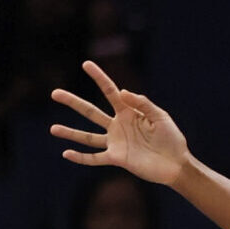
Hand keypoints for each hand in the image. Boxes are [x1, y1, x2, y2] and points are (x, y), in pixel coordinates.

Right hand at [51, 62, 193, 186]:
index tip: (86, 64)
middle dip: (73, 102)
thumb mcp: (160, 116)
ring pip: (87, 137)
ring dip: (70, 133)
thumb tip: (122, 92)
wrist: (176, 164)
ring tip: (52, 129)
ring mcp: (115, 142)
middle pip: (90, 112)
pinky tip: (66, 154)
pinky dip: (81, 157)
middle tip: (55, 93)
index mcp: (128, 111)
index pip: (109, 91)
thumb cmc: (171, 138)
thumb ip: (142, 103)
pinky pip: (95, 158)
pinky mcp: (117, 158)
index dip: (98, 77)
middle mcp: (118, 125)